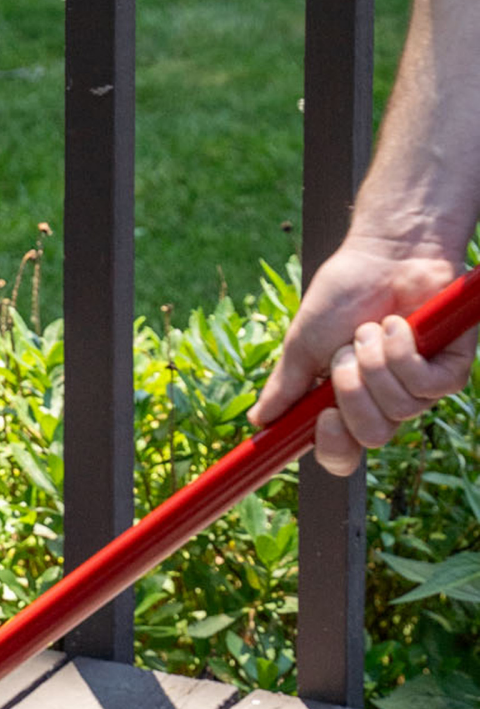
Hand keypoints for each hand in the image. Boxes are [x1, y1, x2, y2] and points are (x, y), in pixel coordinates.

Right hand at [248, 240, 476, 474]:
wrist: (385, 254)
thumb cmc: (344, 294)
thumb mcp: (302, 345)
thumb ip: (285, 386)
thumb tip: (260, 421)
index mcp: (346, 404)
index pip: (344, 454)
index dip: (334, 448)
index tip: (322, 419)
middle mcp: (384, 403)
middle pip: (372, 436)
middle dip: (352, 394)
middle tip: (344, 355)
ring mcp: (419, 387)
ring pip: (399, 409)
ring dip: (376, 364)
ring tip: (370, 329)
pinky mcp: (449, 367)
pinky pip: (427, 385)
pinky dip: (404, 353)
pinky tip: (398, 326)